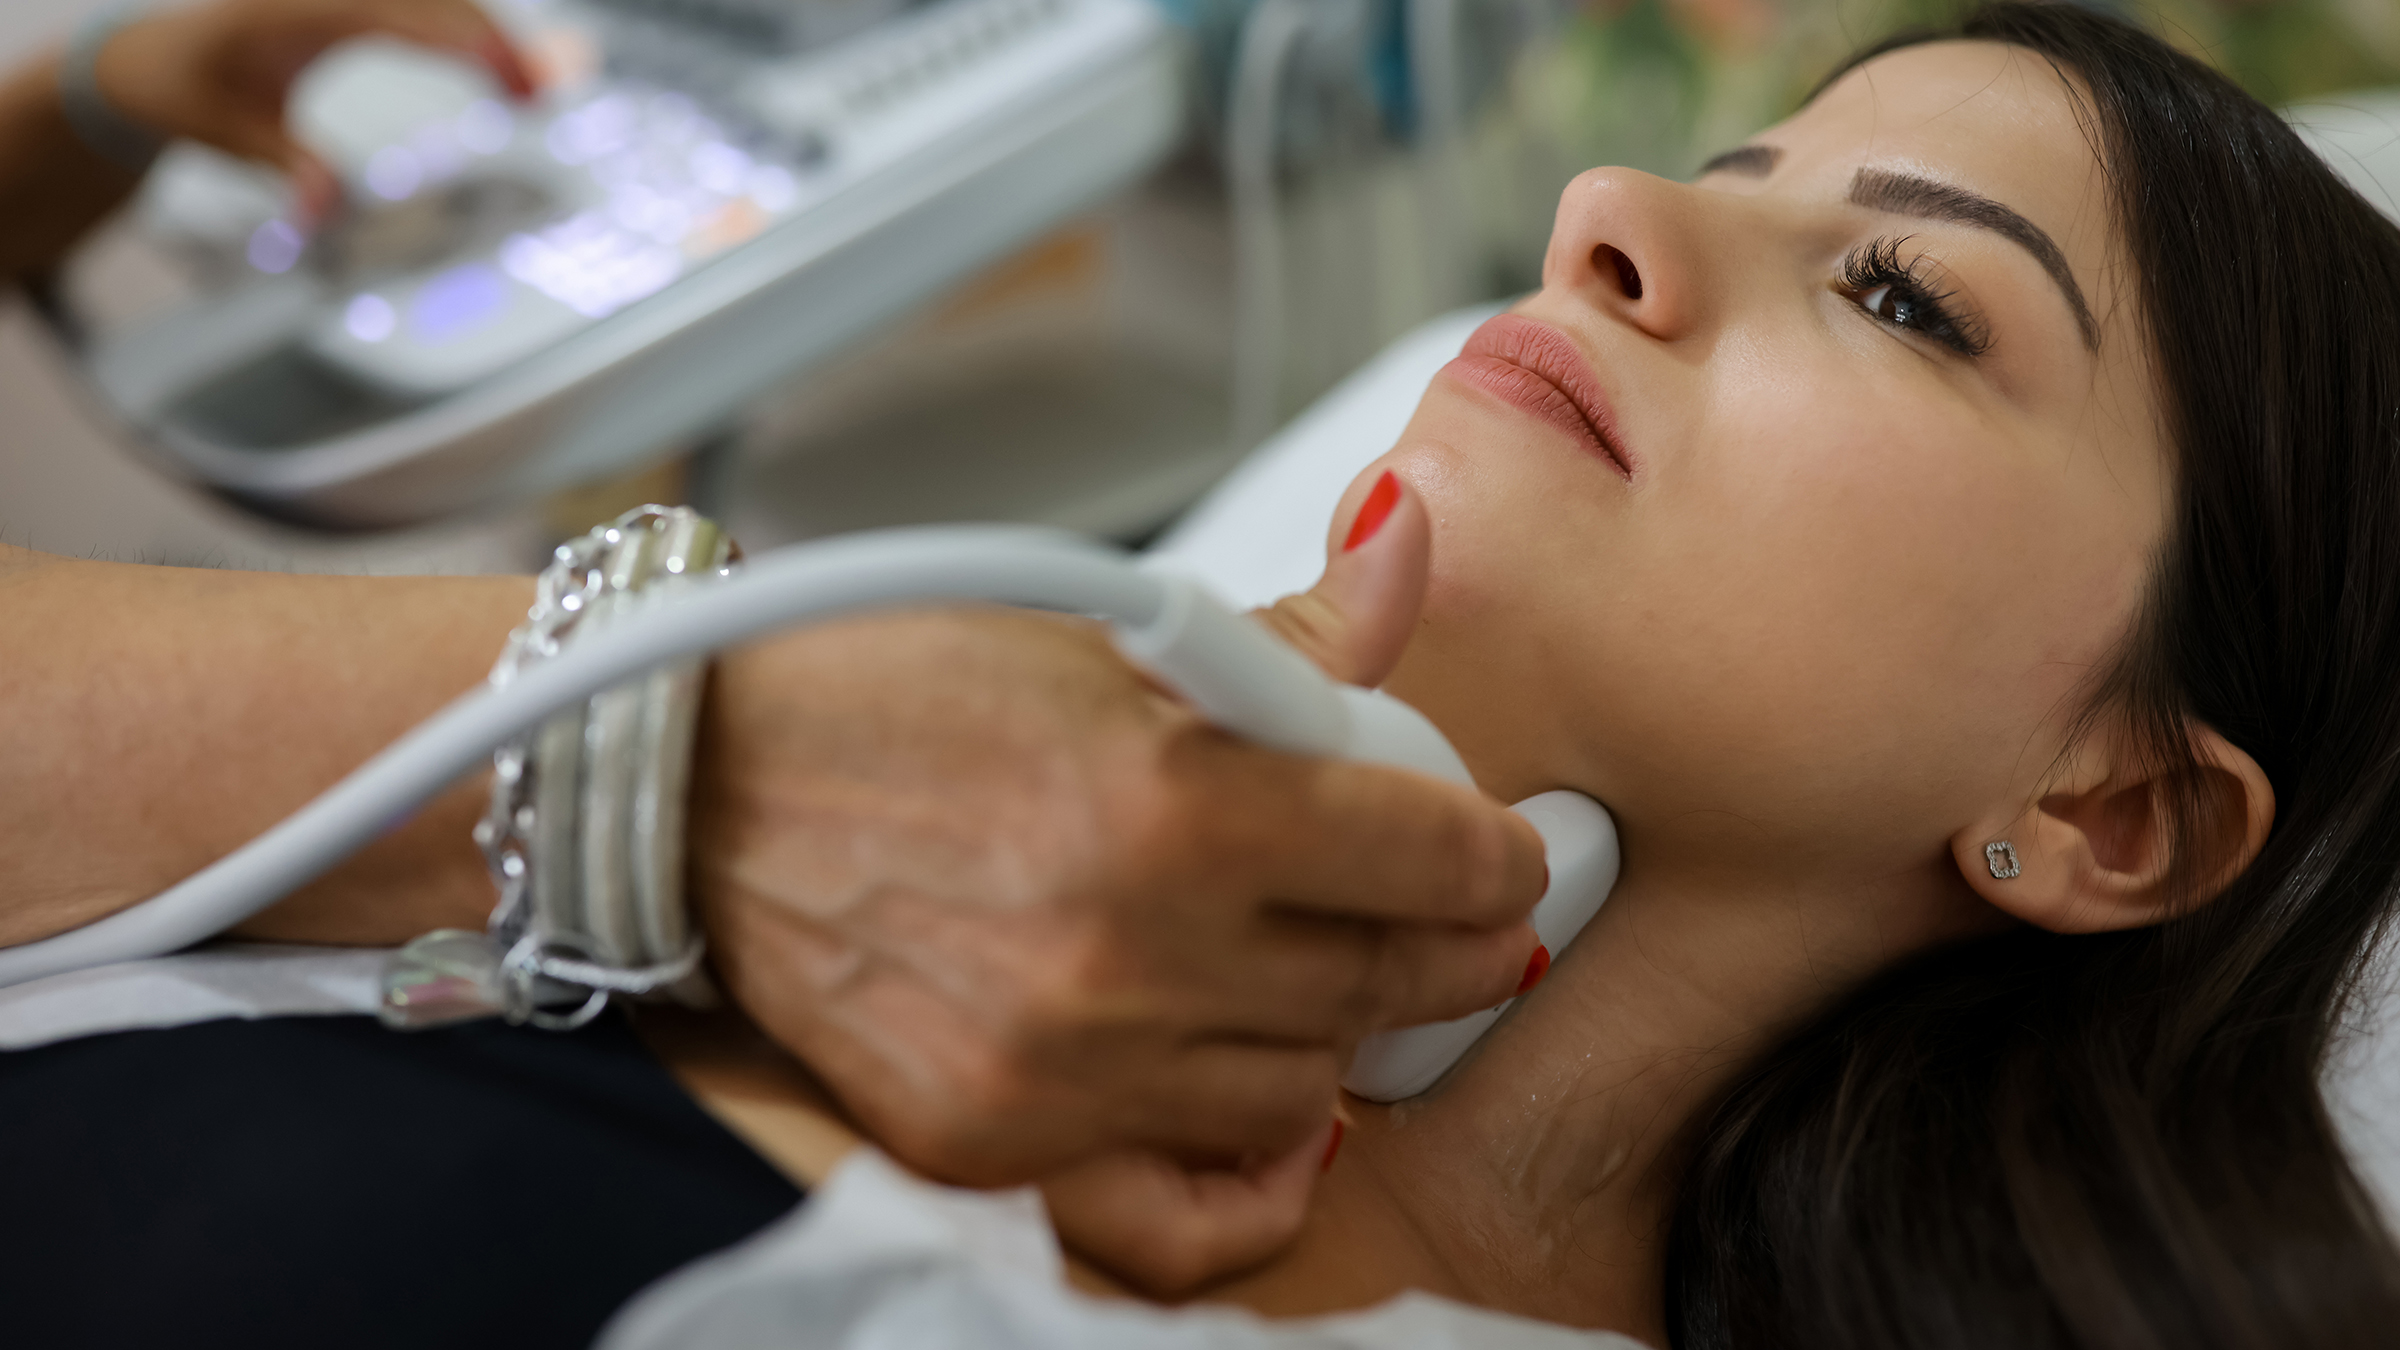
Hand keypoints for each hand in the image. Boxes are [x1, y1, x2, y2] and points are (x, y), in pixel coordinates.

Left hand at [94, 0, 537, 219]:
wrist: (143, 54)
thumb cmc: (183, 89)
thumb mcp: (228, 134)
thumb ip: (286, 165)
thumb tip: (322, 213)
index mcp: (294, 8)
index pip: (401, 14)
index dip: (466, 41)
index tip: (515, 77)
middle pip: (436, 1)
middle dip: (500, 40)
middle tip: (551, 93)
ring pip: (439, 1)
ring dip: (492, 37)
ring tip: (539, 88)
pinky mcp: (355, 5)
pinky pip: (425, 11)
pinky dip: (468, 35)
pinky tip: (502, 71)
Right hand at [691, 477, 1544, 1206]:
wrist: (696, 789)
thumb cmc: (887, 691)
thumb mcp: (1098, 634)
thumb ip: (1284, 635)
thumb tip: (1410, 549)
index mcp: (1170, 801)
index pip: (1425, 855)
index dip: (1492, 851)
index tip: (1497, 848)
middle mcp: (1125, 953)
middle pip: (1384, 980)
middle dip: (1455, 943)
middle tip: (1457, 914)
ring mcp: (1058, 1069)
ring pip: (1305, 1088)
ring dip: (1343, 1032)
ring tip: (1324, 972)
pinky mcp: (993, 1145)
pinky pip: (1184, 1215)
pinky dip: (1259, 1182)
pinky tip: (1286, 1123)